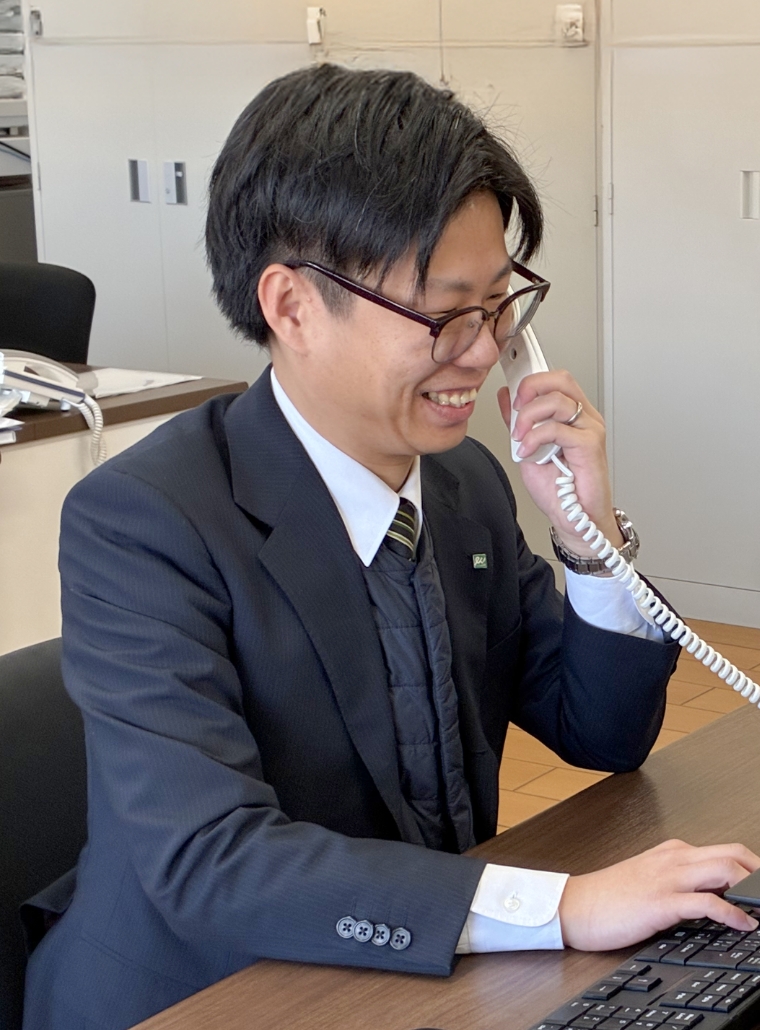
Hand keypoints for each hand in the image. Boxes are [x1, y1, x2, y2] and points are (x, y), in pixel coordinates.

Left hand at [497, 372, 621, 556]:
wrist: (575, 519)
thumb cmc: (559, 489)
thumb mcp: (527, 448)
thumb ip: (517, 422)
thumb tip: (504, 397)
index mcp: (573, 415)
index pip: (556, 379)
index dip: (532, 379)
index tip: (511, 394)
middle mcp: (585, 418)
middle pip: (561, 380)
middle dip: (530, 388)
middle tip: (515, 408)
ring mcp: (590, 429)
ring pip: (557, 401)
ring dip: (529, 417)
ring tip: (520, 437)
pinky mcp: (590, 445)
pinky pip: (558, 429)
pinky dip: (535, 438)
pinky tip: (528, 452)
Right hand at [558, 839, 759, 951]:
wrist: (575, 906)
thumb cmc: (608, 897)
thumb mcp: (649, 880)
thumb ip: (680, 880)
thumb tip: (716, 895)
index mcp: (671, 852)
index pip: (725, 850)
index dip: (753, 867)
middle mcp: (673, 859)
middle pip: (732, 853)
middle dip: (759, 872)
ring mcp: (667, 878)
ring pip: (725, 869)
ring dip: (753, 888)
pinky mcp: (660, 902)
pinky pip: (707, 903)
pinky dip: (733, 914)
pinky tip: (745, 925)